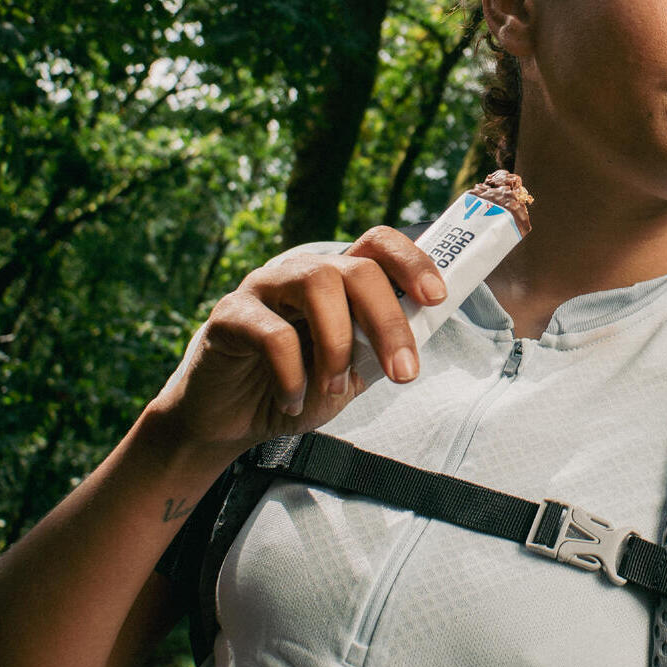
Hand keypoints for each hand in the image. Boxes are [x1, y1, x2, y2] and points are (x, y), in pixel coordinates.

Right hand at [145, 228, 447, 453]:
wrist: (230, 423)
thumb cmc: (297, 389)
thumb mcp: (352, 371)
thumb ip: (380, 346)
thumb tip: (428, 325)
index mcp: (336, 280)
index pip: (377, 243)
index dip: (411, 261)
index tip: (437, 298)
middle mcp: (301, 272)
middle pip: (357, 267)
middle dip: (388, 320)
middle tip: (403, 373)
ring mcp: (263, 288)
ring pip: (316, 283)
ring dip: (338, 343)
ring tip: (335, 387)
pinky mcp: (229, 315)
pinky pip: (272, 332)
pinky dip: (292, 374)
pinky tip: (291, 401)